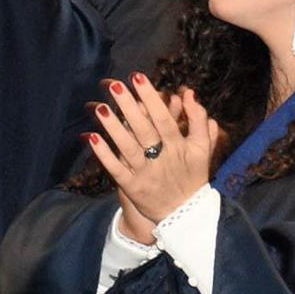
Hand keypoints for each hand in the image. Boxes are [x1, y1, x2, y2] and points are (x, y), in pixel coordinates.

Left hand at [85, 73, 219, 225]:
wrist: (184, 216)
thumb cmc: (192, 177)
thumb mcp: (202, 150)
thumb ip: (199, 121)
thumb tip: (190, 93)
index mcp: (179, 147)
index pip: (163, 119)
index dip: (151, 99)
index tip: (138, 77)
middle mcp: (162, 159)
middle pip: (144, 130)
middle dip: (129, 106)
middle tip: (114, 84)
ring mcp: (145, 174)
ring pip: (128, 148)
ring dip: (113, 128)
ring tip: (100, 107)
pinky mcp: (132, 187)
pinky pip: (116, 169)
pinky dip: (104, 155)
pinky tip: (91, 137)